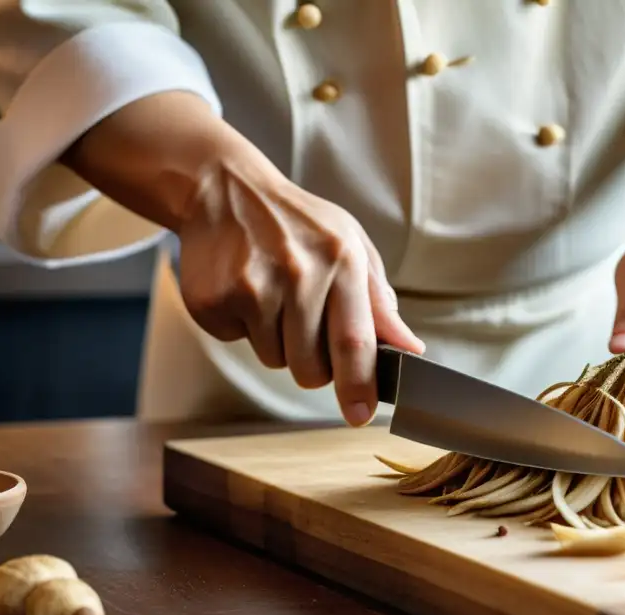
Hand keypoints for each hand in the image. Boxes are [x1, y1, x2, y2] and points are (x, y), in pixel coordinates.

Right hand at [176, 164, 424, 425]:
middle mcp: (298, 274)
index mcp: (341, 260)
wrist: (223, 189)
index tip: (361, 415)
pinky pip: (237, 343)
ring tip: (272, 294)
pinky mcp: (214, 299)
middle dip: (314, 363)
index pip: (355, 341)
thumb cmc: (298, 224)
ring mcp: (252, 287)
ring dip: (277, 341)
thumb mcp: (351, 247)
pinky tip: (243, 288)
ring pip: (275, 360)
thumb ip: (379, 303)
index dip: (359, 386)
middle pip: (311, 367)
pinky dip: (242, 327)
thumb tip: (410, 349)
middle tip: (304, 321)